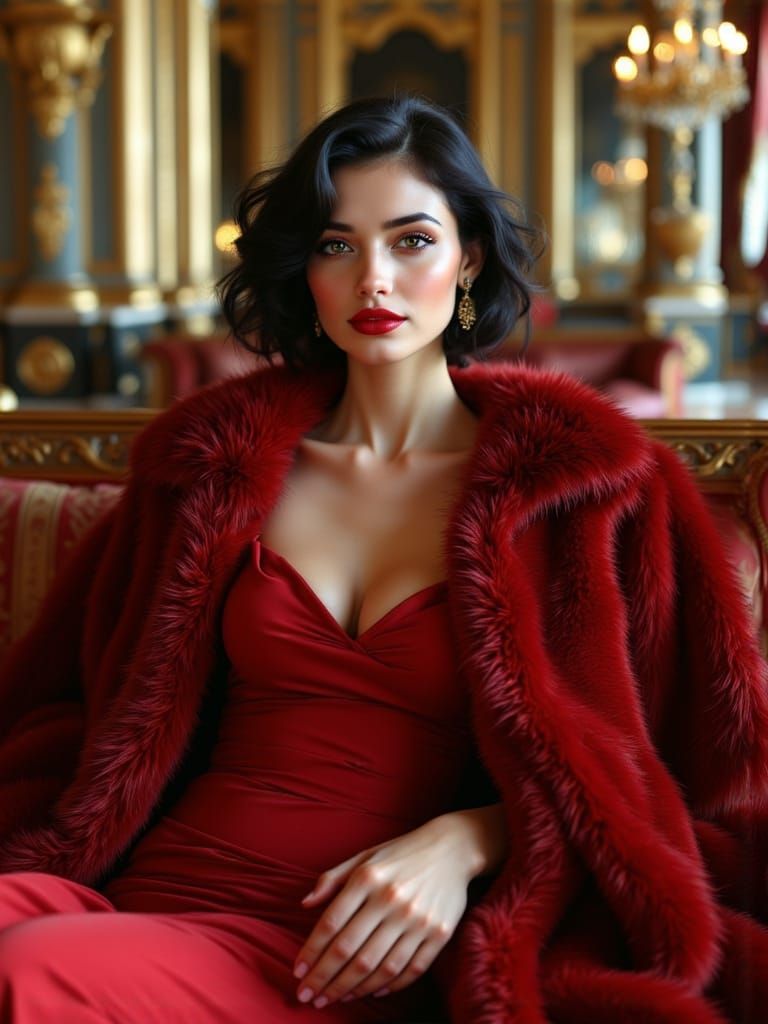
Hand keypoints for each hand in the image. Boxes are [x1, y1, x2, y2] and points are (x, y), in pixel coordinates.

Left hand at [292, 807, 503, 1008]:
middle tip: (308, 997)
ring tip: (334, 998)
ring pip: (378, 967)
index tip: (298, 972)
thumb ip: (332, 878)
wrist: (452, 848)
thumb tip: (305, 904)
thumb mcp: (364, 856)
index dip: (311, 953)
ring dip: (351, 989)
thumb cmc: (401, 853)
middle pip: (350, 951)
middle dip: (324, 979)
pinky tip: (371, 992)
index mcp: (368, 878)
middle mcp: (391, 899)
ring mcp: (417, 919)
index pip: (331, 925)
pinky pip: (410, 970)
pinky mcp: (439, 934)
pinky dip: (389, 986)